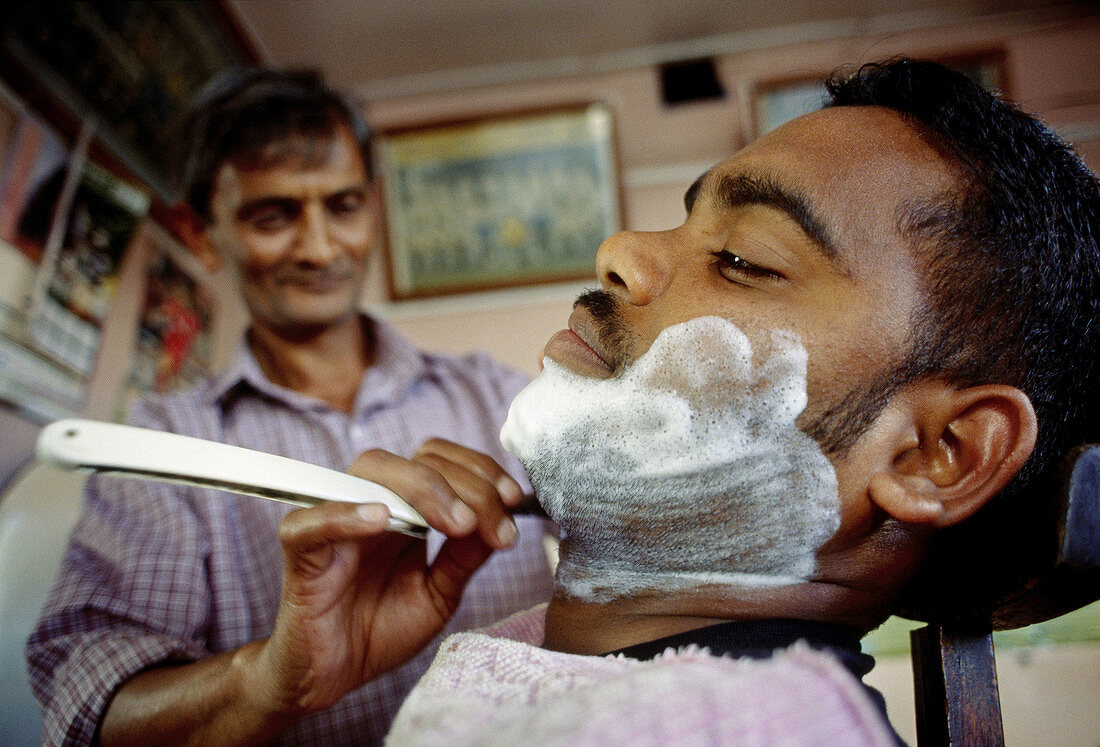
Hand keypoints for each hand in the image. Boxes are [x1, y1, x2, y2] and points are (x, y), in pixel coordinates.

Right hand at [245, 441, 525, 715]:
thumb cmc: (381, 629)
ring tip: (457, 524)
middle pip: (417, 459)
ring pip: (372, 470)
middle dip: (466, 485)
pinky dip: (346, 513)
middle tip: (489, 526)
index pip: (442, 461)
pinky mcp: (301, 551)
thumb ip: (465, 556)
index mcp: (407, 509)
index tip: (513, 499)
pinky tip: (382, 519)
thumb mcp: (440, 594)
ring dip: (423, 489)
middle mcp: (372, 502)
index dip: (480, 471)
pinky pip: (314, 520)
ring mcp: (336, 521)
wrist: (332, 676)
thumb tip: (505, 516)